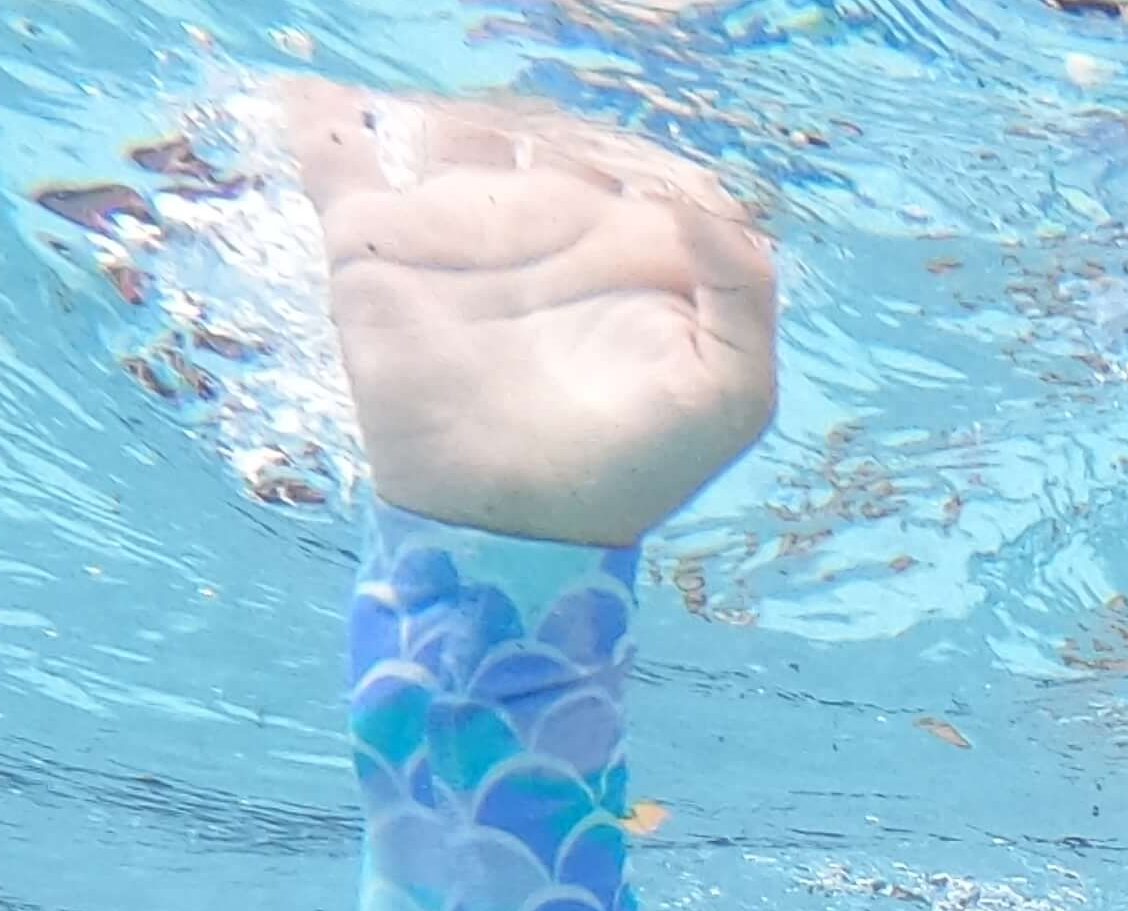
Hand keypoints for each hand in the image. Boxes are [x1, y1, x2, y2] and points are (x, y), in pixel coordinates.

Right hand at [280, 78, 777, 547]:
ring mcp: (463, 234)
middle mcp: (550, 232)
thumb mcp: (731, 397)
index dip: (653, 169)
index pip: (649, 171)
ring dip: (463, 122)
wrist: (508, 526)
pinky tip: (312, 98)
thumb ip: (745, 294)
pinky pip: (341, 161)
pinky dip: (323, 119)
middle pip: (554, 136)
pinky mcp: (377, 252)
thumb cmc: (632, 470)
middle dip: (560, 136)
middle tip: (554, 195)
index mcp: (634, 255)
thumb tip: (702, 204)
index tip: (643, 201)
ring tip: (467, 145)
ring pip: (460, 134)